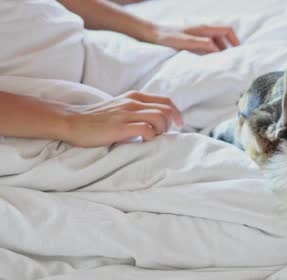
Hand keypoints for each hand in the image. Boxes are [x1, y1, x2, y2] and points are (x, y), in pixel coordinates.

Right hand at [62, 91, 182, 146]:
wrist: (72, 121)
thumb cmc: (97, 119)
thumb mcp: (120, 107)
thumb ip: (137, 110)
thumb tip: (158, 120)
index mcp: (134, 97)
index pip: (166, 101)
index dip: (176, 113)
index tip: (179, 125)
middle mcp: (132, 102)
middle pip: (166, 110)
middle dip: (171, 125)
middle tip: (163, 135)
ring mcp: (126, 114)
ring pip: (159, 118)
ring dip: (162, 130)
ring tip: (154, 138)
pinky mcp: (120, 127)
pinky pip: (146, 129)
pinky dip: (151, 137)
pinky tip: (143, 141)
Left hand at [148, 25, 239, 53]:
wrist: (152, 34)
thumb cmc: (167, 37)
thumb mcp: (186, 42)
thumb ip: (203, 44)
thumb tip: (217, 50)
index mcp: (204, 28)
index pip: (227, 30)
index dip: (235, 40)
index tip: (238, 52)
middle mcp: (203, 30)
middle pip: (223, 37)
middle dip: (229, 48)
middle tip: (231, 61)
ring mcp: (198, 34)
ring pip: (215, 42)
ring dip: (220, 52)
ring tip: (221, 64)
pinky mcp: (192, 40)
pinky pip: (207, 46)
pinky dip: (211, 53)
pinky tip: (208, 62)